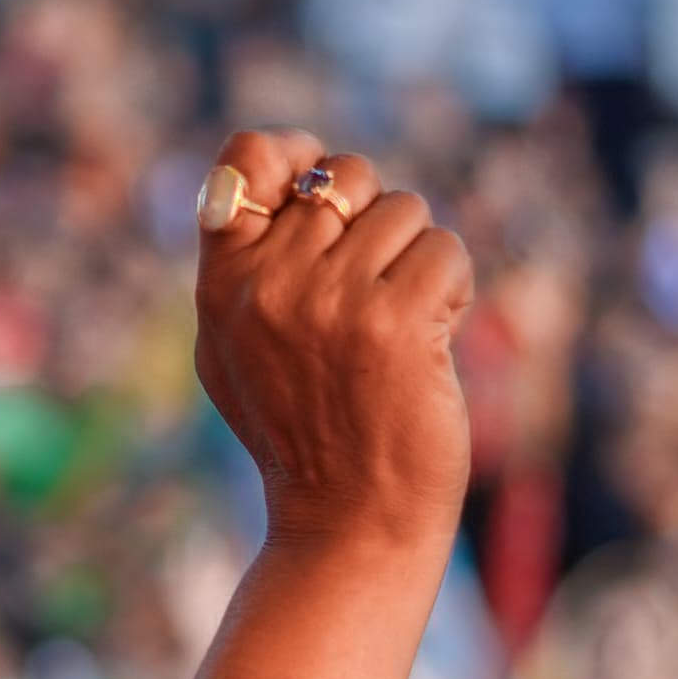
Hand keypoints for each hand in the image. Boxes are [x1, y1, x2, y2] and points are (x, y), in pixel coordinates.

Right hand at [191, 131, 471, 560]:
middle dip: (375, 222)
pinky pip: (446, 251)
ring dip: (419, 264)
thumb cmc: (300, 436)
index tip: (327, 196)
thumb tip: (274, 169)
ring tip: (401, 329)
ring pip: (405, 211)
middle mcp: (269, 283)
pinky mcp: (395, 322)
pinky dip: (455, 291)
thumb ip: (239, 264)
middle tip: (373, 292)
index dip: (296, 155)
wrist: (348, 523)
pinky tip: (432, 342)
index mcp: (223, 282)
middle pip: (346, 177)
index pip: (246, 156)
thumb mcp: (234, 351)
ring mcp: (331, 300)